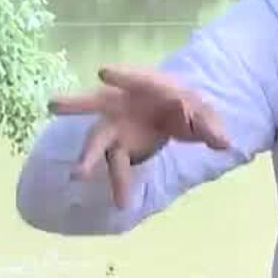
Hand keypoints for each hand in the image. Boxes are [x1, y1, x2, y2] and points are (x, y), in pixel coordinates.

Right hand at [47, 65, 230, 208]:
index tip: (102, 73)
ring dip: (88, 158)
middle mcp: (121, 103)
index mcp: (145, 86)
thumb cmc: (186, 104)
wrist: (177, 114)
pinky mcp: (119, 148)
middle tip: (53, 104)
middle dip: (76, 104)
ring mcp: (116, 126)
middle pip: (95, 103)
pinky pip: (116, 166)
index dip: (120, 75)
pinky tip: (122, 204)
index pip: (133, 78)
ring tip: (76, 176)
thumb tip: (225, 144)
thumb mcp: (204, 112)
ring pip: (98, 140)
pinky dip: (120, 183)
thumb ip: (211, 126)